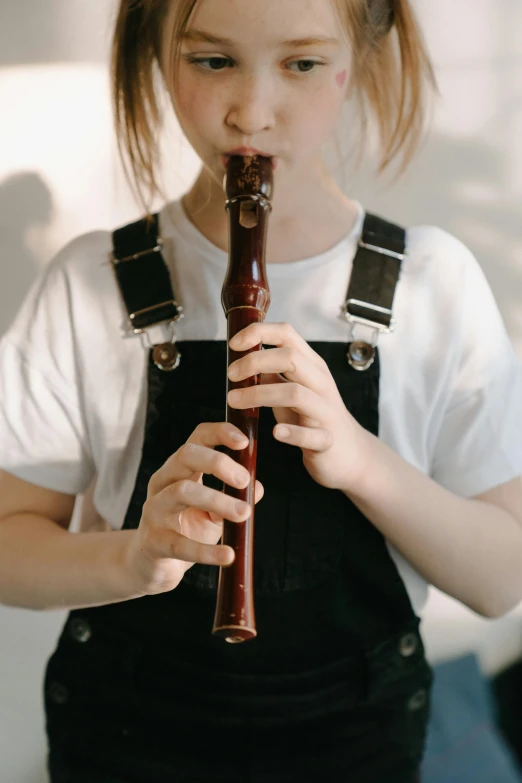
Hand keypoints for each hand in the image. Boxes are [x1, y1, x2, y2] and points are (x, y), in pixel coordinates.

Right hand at [124, 423, 263, 595]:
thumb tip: (257, 488)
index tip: (245, 442)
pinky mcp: (153, 541)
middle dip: (218, 462)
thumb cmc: (188, 529)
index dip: (220, 433)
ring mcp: (154, 509)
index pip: (197, 438)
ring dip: (218, 500)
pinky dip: (206, 551)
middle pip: (186, 455)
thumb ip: (235, 497)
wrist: (154, 565)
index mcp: (180, 469)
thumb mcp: (216, 511)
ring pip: (182, 491)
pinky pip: (179, 544)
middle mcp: (163, 482)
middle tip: (245, 480)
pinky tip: (228, 555)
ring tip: (244, 514)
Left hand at [227, 322, 372, 492]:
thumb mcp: (292, 389)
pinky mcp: (326, 440)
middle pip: (290, 359)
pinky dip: (291, 433)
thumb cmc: (313, 417)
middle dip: (254, 362)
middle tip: (230, 375)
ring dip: (260, 394)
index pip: (287, 334)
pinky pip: (310, 435)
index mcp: (312, 366)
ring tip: (234, 401)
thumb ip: (273, 373)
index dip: (258, 333)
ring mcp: (326, 411)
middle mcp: (321, 383)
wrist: (348, 453)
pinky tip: (275, 432)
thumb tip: (244, 359)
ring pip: (295, 394)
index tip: (234, 344)